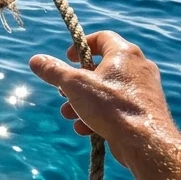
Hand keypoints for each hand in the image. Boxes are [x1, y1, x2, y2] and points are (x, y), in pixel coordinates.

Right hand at [29, 30, 178, 167]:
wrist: (145, 142)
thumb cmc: (112, 107)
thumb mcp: (75, 86)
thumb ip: (54, 71)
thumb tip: (35, 59)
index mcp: (124, 53)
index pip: (102, 38)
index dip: (81, 45)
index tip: (67, 58)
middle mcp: (138, 67)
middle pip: (101, 68)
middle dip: (77, 84)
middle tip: (63, 94)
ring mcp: (144, 89)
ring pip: (107, 91)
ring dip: (84, 103)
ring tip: (70, 116)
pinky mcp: (145, 110)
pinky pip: (118, 107)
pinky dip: (100, 115)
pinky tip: (86, 129)